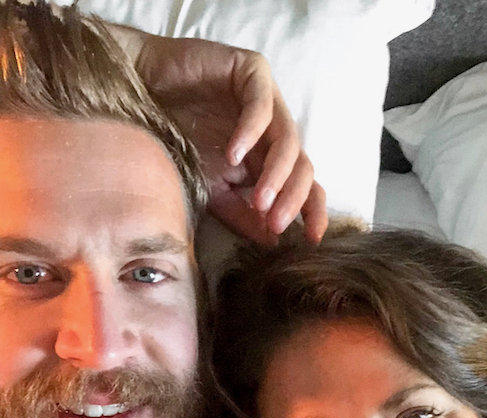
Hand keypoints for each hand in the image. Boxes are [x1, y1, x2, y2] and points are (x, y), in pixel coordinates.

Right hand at [132, 32, 326, 243]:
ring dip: (276, 174)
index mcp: (271, 159)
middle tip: (276, 224)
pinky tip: (232, 155)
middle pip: (303, 166)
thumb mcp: (212, 190)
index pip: (306, 186)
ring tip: (259, 200)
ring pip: (288, 140)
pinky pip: (261, 105)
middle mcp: (275, 131)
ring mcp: (267, 100)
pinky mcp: (252, 71)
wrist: (139, 98)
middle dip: (293, 198)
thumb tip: (273, 241)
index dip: (313, 212)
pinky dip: (250, 133)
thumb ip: (243, 214)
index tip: (311, 240)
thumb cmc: (176, 143)